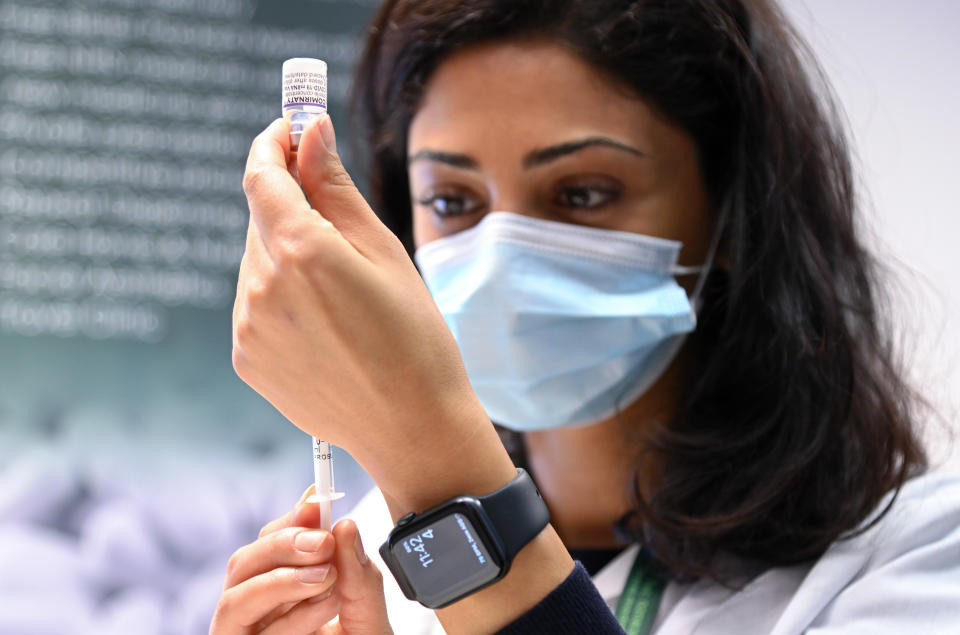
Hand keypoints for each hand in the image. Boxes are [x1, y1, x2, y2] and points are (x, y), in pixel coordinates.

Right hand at [210, 486, 391, 634]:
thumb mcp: (368, 612)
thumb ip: (359, 572)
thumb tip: (344, 524)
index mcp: (281, 591)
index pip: (268, 544)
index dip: (288, 519)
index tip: (317, 501)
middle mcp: (257, 614)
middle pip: (241, 565)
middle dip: (279, 545)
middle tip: (322, 541)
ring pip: (234, 600)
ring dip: (281, 581)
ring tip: (327, 579)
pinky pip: (248, 634)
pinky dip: (289, 618)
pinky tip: (324, 609)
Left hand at [233, 116, 515, 509]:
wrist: (411, 428)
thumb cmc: (414, 339)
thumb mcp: (383, 252)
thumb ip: (336, 188)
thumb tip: (310, 133)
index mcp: (300, 253)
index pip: (262, 176)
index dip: (272, 145)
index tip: (289, 132)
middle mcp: (260, 289)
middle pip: (260, 220)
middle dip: (291, 209)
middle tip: (340, 227)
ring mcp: (248, 329)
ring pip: (257, 265)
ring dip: (287, 258)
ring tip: (342, 296)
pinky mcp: (247, 360)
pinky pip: (255, 306)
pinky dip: (281, 299)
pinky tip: (327, 325)